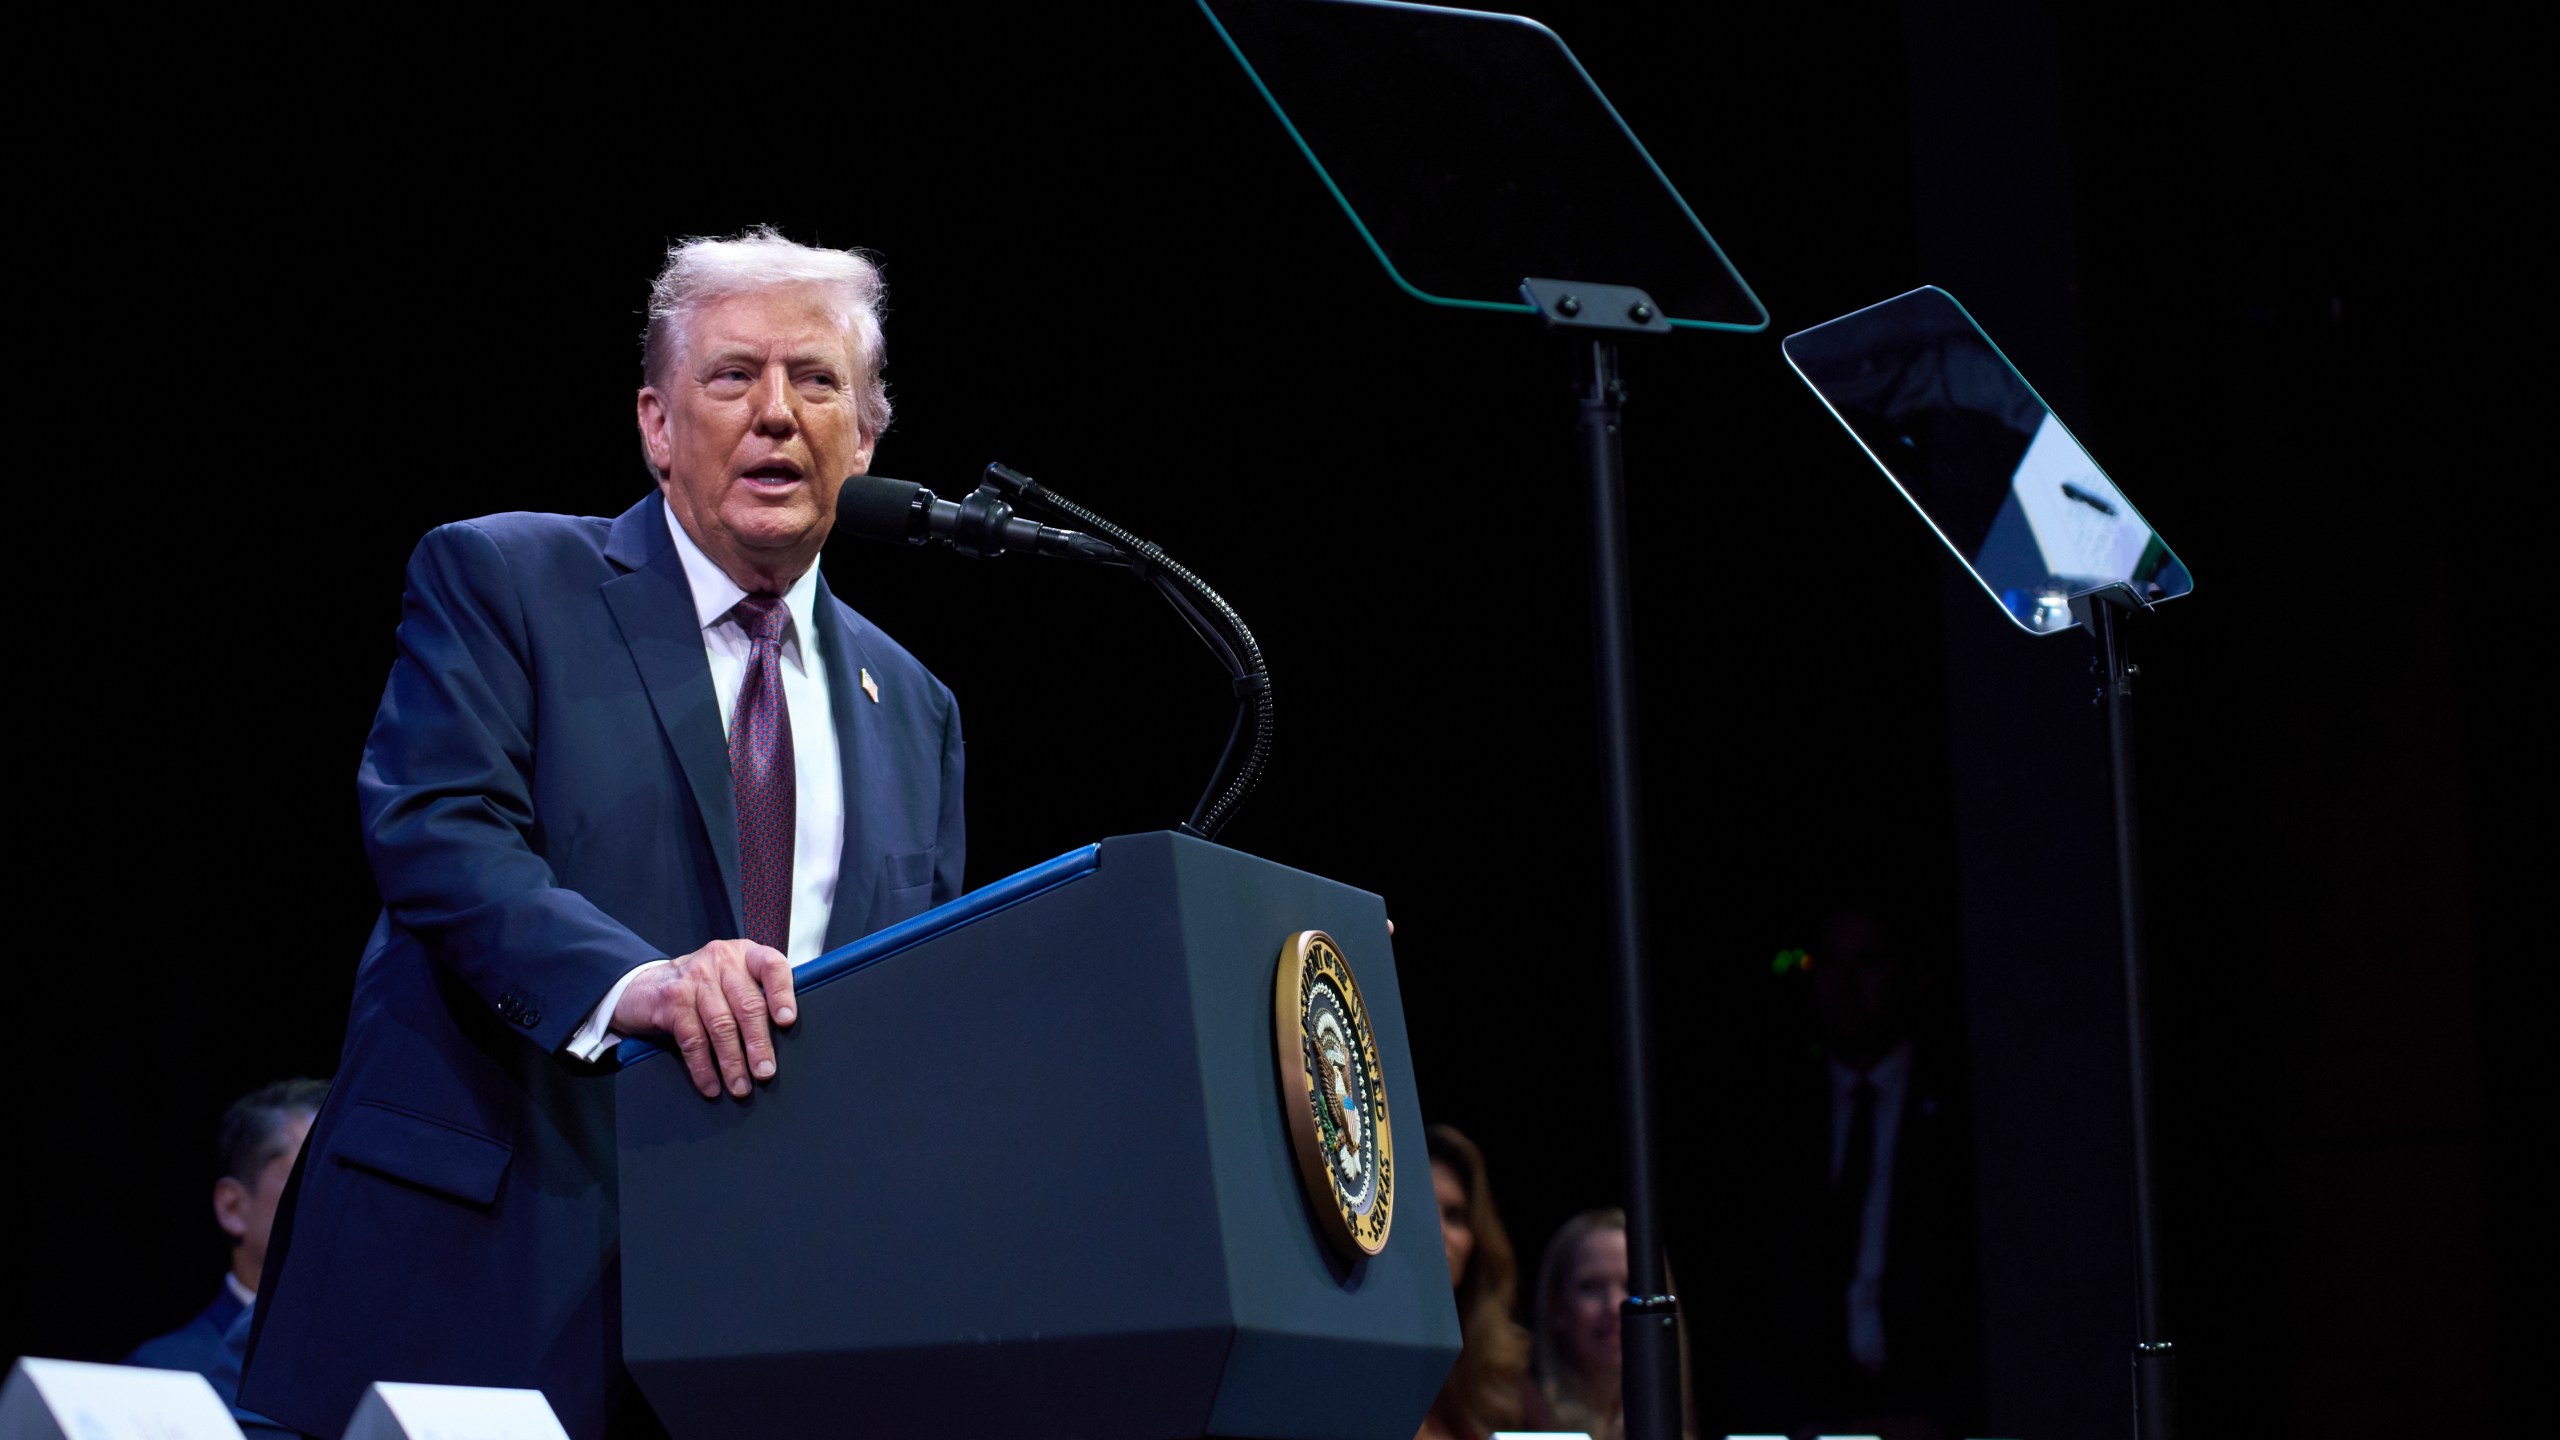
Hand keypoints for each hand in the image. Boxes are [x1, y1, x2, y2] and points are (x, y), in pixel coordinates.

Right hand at [613, 939, 797, 1098]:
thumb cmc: (701, 987)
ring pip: (721, 1025)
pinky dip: (703, 1067)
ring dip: (733, 1062)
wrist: (645, 987)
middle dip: (758, 1043)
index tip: (787, 1021)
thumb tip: (785, 1037)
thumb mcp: (731, 978)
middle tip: (765, 1072)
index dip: (782, 994)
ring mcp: (694, 978)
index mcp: (744, 954)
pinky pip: (693, 1040)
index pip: (771, 965)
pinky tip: (711, 1084)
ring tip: (741, 1086)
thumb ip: (756, 994)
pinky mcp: (672, 1000)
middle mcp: (721, 960)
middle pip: (747, 1004)